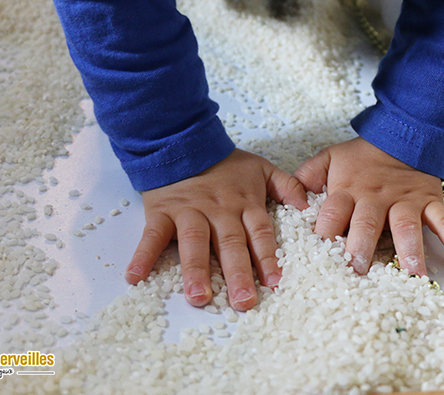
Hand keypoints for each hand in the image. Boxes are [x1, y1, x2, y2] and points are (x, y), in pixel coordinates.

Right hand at [125, 149, 307, 310]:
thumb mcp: (261, 168)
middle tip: (244, 301)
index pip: (259, 233)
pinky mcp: (162, 211)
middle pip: (230, 244)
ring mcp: (189, 211)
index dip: (267, 258)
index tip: (274, 282)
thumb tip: (308, 207)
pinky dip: (143, 255)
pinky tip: (135, 276)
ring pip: (195, 242)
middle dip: (237, 273)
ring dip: (196, 270)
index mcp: (244, 203)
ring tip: (199, 297)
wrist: (183, 140)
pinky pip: (152, 235)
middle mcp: (218, 210)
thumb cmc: (224, 163)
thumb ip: (287, 186)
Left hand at [294, 137, 443, 275]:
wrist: (401, 134)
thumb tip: (290, 197)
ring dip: (410, 251)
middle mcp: (376, 198)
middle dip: (362, 248)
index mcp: (348, 190)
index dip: (324, 233)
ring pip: (407, 226)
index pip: (333, 214)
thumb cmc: (361, 156)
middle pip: (368, 224)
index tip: (318, 258)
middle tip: (359, 272)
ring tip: (412, 275)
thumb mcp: (329, 158)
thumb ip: (307, 176)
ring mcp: (406, 201)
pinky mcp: (430, 201)